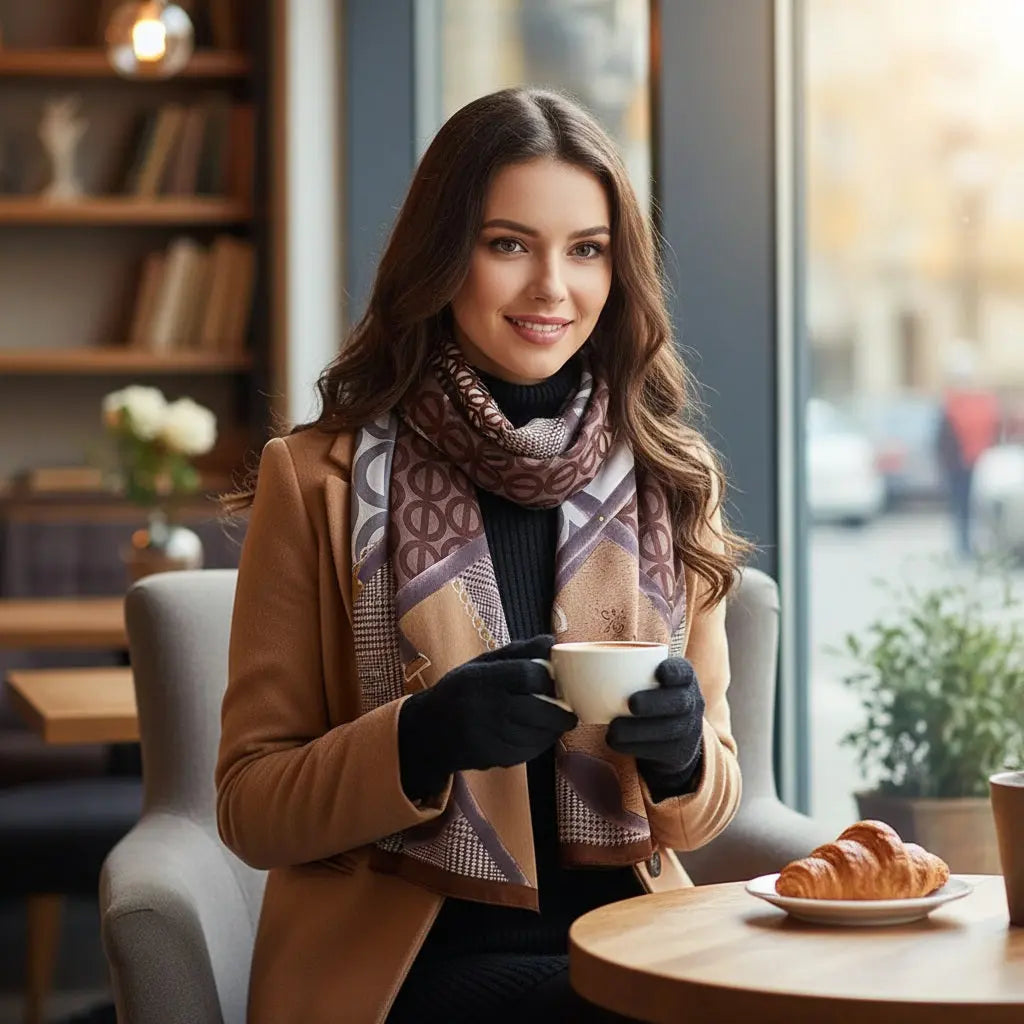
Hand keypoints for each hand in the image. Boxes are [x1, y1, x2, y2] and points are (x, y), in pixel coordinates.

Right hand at [398, 635, 577, 800]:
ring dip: (552, 731)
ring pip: (534, 735)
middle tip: (571, 715)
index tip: (557, 682)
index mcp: (482, 678)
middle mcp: (485, 707)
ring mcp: (488, 736)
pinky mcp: (491, 758)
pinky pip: (525, 752)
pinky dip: (538, 745)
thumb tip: (551, 641)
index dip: (547, 678)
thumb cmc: (462, 691)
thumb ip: (518, 652)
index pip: (526, 674)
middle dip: (560, 714)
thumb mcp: (481, 664)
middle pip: (536, 710)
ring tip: (557, 725)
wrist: (429, 731)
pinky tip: (538, 737)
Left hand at [605, 657, 704, 800]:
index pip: (684, 672)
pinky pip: (658, 751)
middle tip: (632, 703)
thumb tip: (564, 657)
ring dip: (639, 730)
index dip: (674, 671)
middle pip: (680, 702)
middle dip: (656, 702)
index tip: (659, 672)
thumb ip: (624, 668)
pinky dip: (634, 746)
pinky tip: (614, 741)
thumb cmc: (647, 696)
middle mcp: (691, 702)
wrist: (671, 736)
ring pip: (668, 730)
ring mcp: (688, 729)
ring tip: (613, 728)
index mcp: (683, 678)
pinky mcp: (678, 752)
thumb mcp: (645, 680)